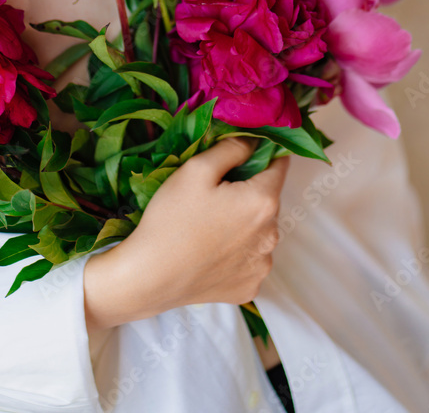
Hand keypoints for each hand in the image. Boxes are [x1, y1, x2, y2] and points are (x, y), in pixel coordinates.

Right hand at [83, 137, 288, 330]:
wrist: (149, 277)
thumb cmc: (172, 218)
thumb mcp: (196, 169)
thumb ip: (233, 148)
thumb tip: (255, 141)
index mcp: (263, 201)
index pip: (279, 165)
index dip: (262, 153)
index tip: (242, 154)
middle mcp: (272, 235)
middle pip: (268, 199)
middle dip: (248, 190)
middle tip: (214, 193)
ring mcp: (262, 265)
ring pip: (260, 230)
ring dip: (245, 222)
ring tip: (210, 225)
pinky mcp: (250, 287)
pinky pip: (250, 259)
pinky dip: (238, 252)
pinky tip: (212, 252)